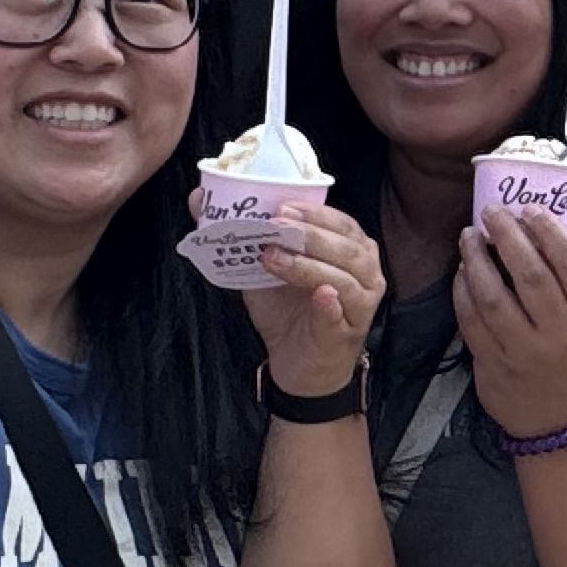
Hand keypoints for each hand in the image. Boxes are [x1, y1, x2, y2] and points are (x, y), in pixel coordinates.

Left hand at [238, 199, 381, 398]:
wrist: (298, 366)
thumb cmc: (287, 312)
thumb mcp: (264, 270)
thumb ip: (244, 237)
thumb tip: (201, 201)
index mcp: (352, 250)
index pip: (341, 222)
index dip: (314, 212)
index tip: (281, 206)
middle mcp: (365, 273)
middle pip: (346, 247)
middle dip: (310, 233)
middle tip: (276, 224)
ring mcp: (361, 304)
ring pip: (343, 278)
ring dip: (308, 265)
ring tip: (274, 257)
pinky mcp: (348, 332)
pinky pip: (341, 314)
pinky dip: (330, 304)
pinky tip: (320, 295)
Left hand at [453, 204, 566, 440]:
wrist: (558, 420)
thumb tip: (534, 229)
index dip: (551, 233)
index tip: (530, 209)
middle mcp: (557, 334)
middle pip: (531, 276)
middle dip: (507, 237)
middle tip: (491, 213)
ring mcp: (523, 352)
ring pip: (493, 297)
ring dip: (476, 260)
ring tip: (469, 237)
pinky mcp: (493, 365)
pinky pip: (471, 321)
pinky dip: (462, 291)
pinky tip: (461, 272)